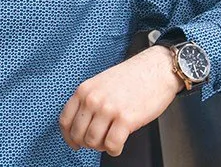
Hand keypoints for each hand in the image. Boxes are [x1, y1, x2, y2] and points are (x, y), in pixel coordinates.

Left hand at [58, 45, 182, 155]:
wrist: (156, 69)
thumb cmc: (131, 77)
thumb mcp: (100, 83)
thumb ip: (88, 100)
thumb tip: (80, 124)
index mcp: (84, 89)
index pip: (65, 120)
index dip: (68, 136)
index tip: (73, 143)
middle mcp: (93, 99)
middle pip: (78, 134)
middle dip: (86, 143)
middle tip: (97, 142)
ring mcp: (108, 109)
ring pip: (93, 142)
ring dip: (101, 147)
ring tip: (110, 141)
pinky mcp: (125, 119)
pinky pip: (112, 145)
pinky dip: (114, 150)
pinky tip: (119, 144)